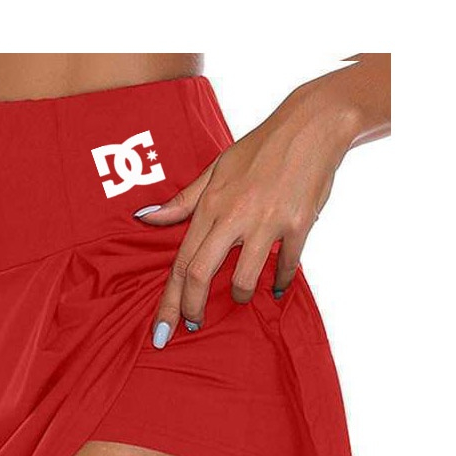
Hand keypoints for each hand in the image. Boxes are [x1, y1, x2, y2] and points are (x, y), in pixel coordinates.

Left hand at [135, 82, 358, 348]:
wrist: (311, 126)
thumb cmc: (259, 149)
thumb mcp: (214, 169)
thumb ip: (181, 201)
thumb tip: (144, 217)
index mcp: (211, 206)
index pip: (181, 262)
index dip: (169, 300)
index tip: (163, 328)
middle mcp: (234, 216)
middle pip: (201, 273)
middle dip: (192, 308)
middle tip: (193, 325)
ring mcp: (266, 222)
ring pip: (243, 278)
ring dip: (239, 296)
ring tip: (238, 297)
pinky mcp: (298, 225)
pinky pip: (286, 265)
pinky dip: (281, 281)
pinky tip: (276, 287)